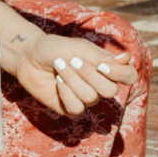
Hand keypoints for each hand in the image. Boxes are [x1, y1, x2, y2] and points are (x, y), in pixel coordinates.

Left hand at [8, 30, 137, 115]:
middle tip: (72, 60)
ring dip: (73, 79)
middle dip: (89, 74)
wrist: (28, 56)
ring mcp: (85, 98)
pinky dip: (65, 92)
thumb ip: (103, 57)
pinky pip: (77, 107)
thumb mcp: (79, 48)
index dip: (120, 74)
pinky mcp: (70, 108)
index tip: (102, 64)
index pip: (129, 76)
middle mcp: (100, 85)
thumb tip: (127, 58)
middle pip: (110, 90)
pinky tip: (57, 82)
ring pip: (91, 97)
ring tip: (59, 66)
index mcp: (106, 68)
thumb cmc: (55, 48)